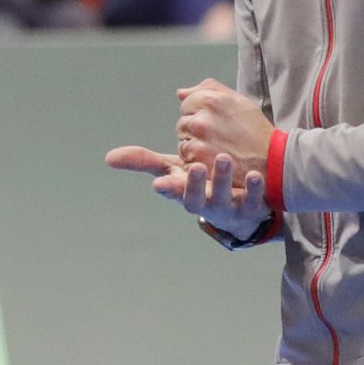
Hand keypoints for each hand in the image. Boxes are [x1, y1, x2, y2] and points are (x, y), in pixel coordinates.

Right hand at [105, 146, 270, 236]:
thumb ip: (144, 161)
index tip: (159, 184)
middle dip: (196, 184)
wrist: (242, 207)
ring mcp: (228, 206)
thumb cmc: (201, 183)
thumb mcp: (173, 170)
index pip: (172, 191)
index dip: (167, 188)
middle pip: (197, 199)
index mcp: (184, 192)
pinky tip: (254, 174)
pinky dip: (254, 189)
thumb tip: (108, 158)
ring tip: (224, 158)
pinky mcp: (252, 207)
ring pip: (224, 197)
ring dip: (223, 180)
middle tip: (196, 166)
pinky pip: (254, 200)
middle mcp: (204, 202)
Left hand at [174, 77, 274, 171]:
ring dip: (194, 147)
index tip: (213, 121)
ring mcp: (198, 142)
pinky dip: (196, 162)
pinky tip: (214, 160)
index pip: (186, 103)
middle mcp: (201, 120)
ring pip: (182, 142)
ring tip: (216, 149)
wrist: (271, 159)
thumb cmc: (256, 130)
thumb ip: (207, 90)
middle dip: (194, 130)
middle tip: (216, 137)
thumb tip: (181, 93)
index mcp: (210, 100)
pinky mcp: (199, 161)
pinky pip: (186, 160)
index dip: (198, 112)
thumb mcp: (238, 100)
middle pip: (182, 123)